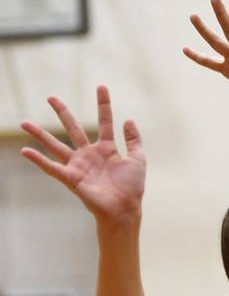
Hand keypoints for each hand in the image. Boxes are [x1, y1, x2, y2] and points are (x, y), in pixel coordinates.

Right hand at [20, 87, 144, 224]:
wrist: (125, 209)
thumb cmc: (132, 188)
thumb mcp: (138, 159)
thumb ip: (133, 140)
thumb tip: (128, 120)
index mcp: (107, 149)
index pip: (104, 121)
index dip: (104, 105)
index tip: (101, 86)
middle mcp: (89, 154)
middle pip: (74, 128)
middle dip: (63, 113)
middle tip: (51, 97)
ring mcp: (79, 166)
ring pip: (56, 145)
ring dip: (40, 134)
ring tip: (24, 122)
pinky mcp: (72, 178)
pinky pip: (52, 167)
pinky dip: (39, 160)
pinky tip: (25, 151)